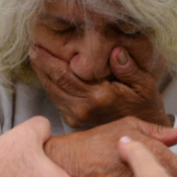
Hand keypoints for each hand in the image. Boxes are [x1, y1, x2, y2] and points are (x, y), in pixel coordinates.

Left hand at [29, 44, 169, 127]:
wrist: (143, 131)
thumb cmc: (145, 105)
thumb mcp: (145, 84)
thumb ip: (129, 68)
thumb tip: (115, 51)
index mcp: (98, 97)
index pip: (64, 76)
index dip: (48, 60)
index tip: (37, 45)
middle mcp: (83, 109)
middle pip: (53, 84)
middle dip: (40, 65)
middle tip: (32, 47)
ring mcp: (77, 117)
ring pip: (52, 93)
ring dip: (42, 74)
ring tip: (36, 56)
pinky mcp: (75, 120)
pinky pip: (56, 100)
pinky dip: (50, 85)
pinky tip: (48, 72)